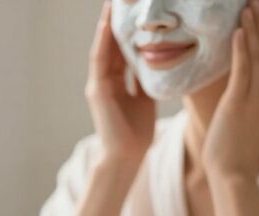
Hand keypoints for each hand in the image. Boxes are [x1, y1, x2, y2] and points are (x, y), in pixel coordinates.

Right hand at [85, 1, 155, 162]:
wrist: (127, 157)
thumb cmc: (137, 133)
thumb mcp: (146, 100)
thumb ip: (147, 81)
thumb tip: (160, 63)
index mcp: (116, 81)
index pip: (120, 48)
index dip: (125, 27)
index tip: (133, 8)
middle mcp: (105, 79)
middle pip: (110, 43)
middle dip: (115, 20)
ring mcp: (99, 84)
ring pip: (103, 47)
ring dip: (106, 24)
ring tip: (111, 2)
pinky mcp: (98, 91)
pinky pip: (100, 62)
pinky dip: (104, 42)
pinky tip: (108, 24)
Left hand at [203, 0, 258, 179]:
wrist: (233, 174)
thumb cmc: (234, 150)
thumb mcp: (248, 120)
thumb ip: (250, 100)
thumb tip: (241, 87)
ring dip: (254, 28)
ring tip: (249, 6)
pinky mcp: (241, 102)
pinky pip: (244, 69)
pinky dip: (242, 47)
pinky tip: (239, 30)